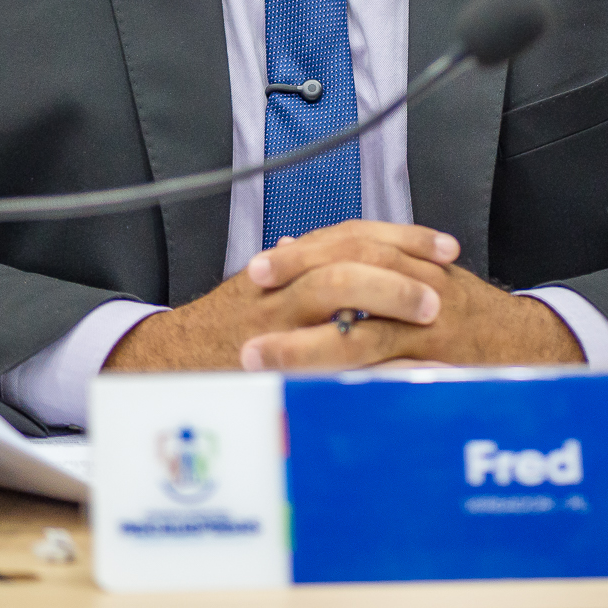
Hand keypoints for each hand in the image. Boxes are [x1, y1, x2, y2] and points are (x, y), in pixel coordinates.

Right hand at [103, 221, 457, 371]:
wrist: (163, 366)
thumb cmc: (215, 332)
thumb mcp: (252, 293)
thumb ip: (287, 270)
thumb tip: (304, 244)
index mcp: (286, 268)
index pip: (350, 237)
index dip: (401, 237)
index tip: (444, 247)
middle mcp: (279, 287)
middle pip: (345, 255)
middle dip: (398, 267)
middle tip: (440, 285)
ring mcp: (273, 322)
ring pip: (332, 291)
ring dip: (386, 297)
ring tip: (428, 314)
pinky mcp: (269, 361)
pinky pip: (325, 355)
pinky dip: (370, 361)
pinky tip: (406, 370)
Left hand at [239, 230, 583, 370]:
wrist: (530, 343)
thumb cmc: (462, 312)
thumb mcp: (414, 274)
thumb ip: (356, 262)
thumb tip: (290, 246)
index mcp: (409, 261)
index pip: (351, 243)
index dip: (303, 254)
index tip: (258, 268)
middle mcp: (421, 288)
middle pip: (353, 278)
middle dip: (297, 295)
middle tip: (253, 315)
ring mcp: (431, 333)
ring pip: (364, 335)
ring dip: (307, 348)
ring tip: (264, 361)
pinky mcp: (440, 372)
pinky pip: (392, 379)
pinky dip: (353, 386)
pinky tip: (317, 393)